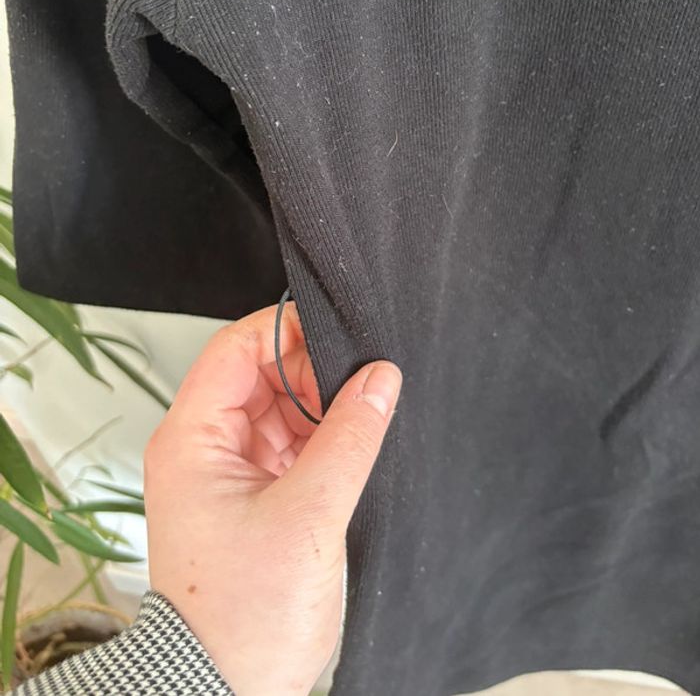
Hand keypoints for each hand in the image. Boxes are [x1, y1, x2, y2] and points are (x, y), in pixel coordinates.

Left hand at [144, 300, 401, 695]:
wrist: (226, 690)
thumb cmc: (245, 614)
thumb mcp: (309, 514)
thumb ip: (349, 437)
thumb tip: (381, 377)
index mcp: (192, 439)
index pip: (235, 350)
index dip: (286, 330)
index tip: (340, 328)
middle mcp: (203, 448)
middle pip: (260, 376)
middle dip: (313, 373)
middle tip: (364, 382)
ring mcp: (228, 472)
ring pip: (278, 410)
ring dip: (320, 408)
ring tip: (364, 416)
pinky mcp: (252, 496)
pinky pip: (288, 446)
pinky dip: (320, 440)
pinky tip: (354, 443)